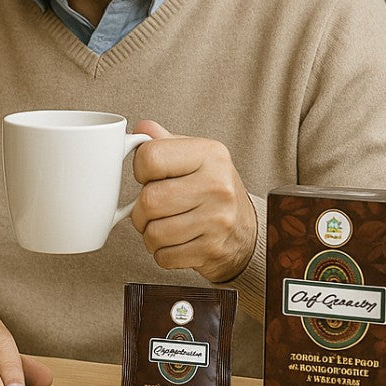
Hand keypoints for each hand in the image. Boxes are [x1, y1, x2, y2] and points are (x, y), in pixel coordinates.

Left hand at [130, 120, 256, 282]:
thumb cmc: (212, 188)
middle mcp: (217, 185)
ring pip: (154, 233)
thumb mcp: (194, 156)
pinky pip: (164, 256)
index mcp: (209, 154)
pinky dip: (162, 253)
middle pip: (149, 199)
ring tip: (164, 225)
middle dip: (140, 209)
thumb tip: (140, 128)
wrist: (245, 229)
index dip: (140, 170)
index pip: (150, 157)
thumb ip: (165, 141)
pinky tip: (175, 242)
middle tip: (151, 208)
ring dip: (150, 234)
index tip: (149, 176)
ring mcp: (217, 219)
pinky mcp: (212, 250)